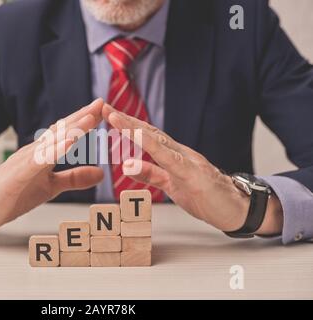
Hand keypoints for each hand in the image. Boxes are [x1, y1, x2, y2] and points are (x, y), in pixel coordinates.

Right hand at [0, 99, 104, 231]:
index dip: (84, 120)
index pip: (65, 133)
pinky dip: (53, 152)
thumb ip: (74, 178)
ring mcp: (24, 161)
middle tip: (101, 103)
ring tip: (89, 119)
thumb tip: (100, 173)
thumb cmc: (15, 194)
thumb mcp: (51, 187)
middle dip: (81, 117)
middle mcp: (34, 152)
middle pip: (60, 131)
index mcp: (43, 153)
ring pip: (50, 142)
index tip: (103, 109)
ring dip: (70, 130)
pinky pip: (37, 161)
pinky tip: (67, 145)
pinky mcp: (17, 175)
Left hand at [103, 104, 282, 234]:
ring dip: (135, 130)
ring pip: (158, 142)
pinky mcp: (195, 176)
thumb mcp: (170, 184)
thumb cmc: (205, 195)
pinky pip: (172, 162)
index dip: (126, 125)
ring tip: (115, 119)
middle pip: (149, 132)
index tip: (107, 114)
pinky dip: (155, 152)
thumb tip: (126, 164)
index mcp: (172, 155)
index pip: (146, 136)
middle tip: (104, 107)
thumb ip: (150, 174)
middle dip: (125, 120)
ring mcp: (188, 162)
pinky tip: (141, 144)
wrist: (237, 208)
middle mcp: (179, 153)